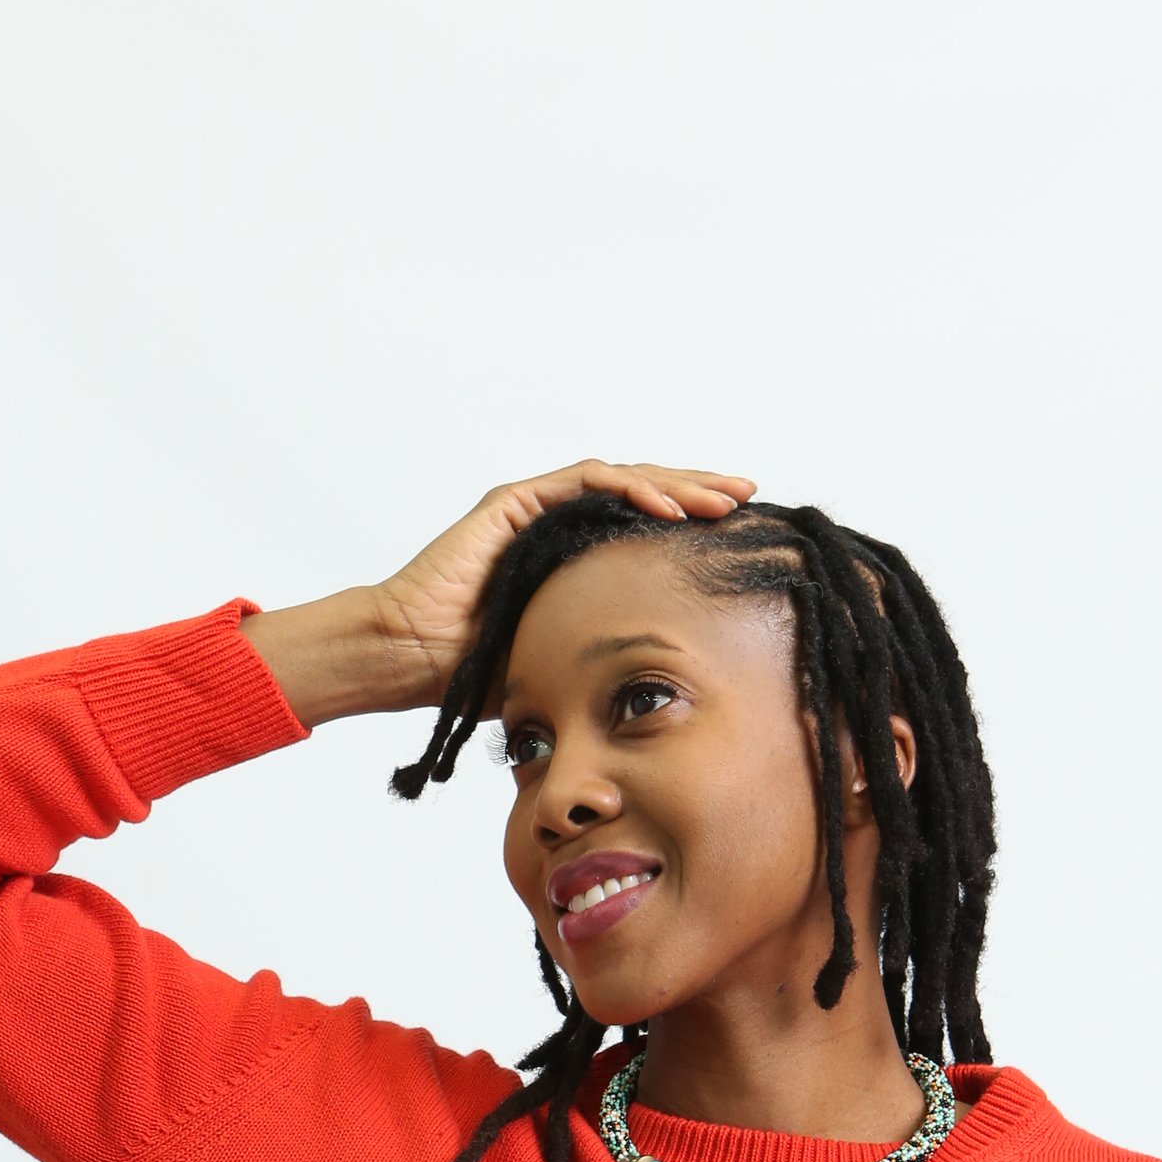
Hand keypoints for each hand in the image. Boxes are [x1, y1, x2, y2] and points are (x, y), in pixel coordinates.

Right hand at [371, 460, 754, 703]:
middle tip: (749, 494)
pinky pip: (584, 484)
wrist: (412, 660)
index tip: (739, 533)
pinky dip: (630, 490)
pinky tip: (669, 508)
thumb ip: (605, 652)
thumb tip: (663, 682)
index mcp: (571, 556)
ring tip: (723, 498)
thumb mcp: (564, 661)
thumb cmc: (474, 672)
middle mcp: (557, 522)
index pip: (643, 527)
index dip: (692, 524)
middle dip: (699, 491)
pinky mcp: (513, 503)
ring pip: (622, 479)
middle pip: (643, 494)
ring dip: (676, 485)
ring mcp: (535, 507)